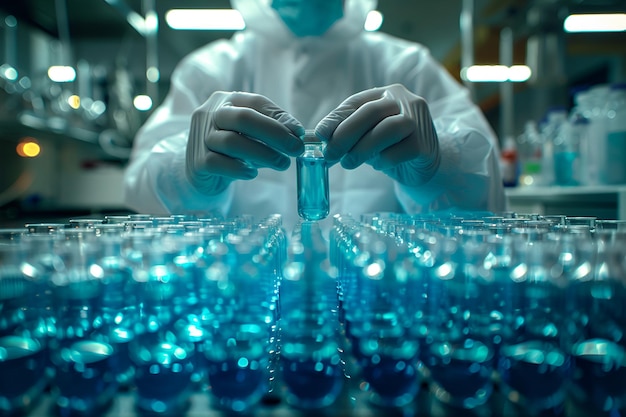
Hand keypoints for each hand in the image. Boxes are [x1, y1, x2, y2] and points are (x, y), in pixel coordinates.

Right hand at [186, 91, 304, 194]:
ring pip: (232, 142)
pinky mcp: (198, 161)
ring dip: (263, 154)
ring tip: (282, 164)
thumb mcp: (252, 135)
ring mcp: (201, 137)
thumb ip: (271, 128)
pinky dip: (240, 169)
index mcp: (226, 101)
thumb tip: (297, 131)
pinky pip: (220, 164)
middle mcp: (210, 114)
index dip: (280, 117)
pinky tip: (252, 173)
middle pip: (244, 118)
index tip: (299, 132)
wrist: (201, 172)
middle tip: (296, 149)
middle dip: (275, 134)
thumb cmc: (232, 150)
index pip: (256, 102)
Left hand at [316, 83, 440, 185]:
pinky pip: (398, 152)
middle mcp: (405, 102)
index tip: (319, 135)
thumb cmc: (389, 147)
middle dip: (346, 134)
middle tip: (330, 154)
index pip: (356, 102)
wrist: (422, 166)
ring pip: (386, 130)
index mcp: (386, 94)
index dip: (335, 118)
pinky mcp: (424, 144)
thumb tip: (319, 138)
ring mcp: (418, 121)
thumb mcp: (365, 136)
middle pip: (371, 112)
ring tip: (348, 163)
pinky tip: (379, 164)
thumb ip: (346, 134)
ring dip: (362, 149)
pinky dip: (383, 160)